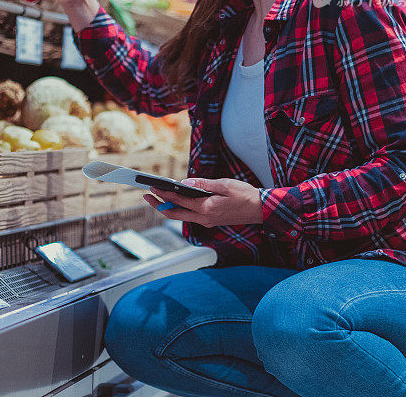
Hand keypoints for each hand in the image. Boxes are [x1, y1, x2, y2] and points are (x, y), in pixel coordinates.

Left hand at [144, 178, 262, 226]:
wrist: (259, 209)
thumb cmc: (244, 195)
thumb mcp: (224, 185)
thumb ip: (203, 185)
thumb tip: (184, 183)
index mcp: (207, 208)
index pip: (179, 200)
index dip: (163, 193)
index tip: (152, 187)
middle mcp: (204, 218)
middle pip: (175, 213)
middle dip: (159, 205)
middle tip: (146, 195)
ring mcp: (207, 221)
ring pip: (181, 217)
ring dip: (168, 208)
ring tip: (157, 198)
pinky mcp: (210, 221)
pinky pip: (190, 217)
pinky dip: (180, 209)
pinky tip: (177, 201)